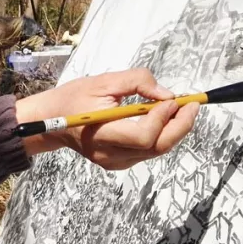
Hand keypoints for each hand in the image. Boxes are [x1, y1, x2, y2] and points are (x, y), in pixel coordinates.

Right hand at [13, 68, 198, 168]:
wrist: (50, 121)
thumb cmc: (73, 97)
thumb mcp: (103, 81)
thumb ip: (136, 82)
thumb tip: (167, 95)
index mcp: (102, 134)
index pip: (143, 136)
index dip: (163, 118)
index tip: (174, 98)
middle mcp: (110, 154)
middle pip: (156, 148)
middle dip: (180, 126)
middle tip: (192, 105)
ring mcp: (114, 162)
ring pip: (156, 151)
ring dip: (174, 130)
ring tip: (181, 108)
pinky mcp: (118, 163)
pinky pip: (148, 152)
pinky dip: (161, 135)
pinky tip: (163, 118)